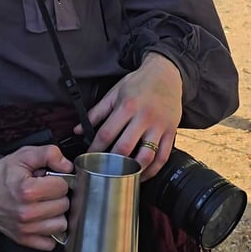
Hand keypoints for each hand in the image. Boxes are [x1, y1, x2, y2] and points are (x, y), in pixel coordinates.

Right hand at [0, 143, 73, 248]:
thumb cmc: (1, 175)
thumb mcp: (24, 155)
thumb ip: (49, 154)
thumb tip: (67, 165)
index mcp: (28, 191)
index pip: (63, 187)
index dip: (58, 180)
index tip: (49, 179)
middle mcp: (26, 213)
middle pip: (63, 206)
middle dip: (57, 196)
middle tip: (45, 191)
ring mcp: (25, 229)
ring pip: (61, 225)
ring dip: (56, 214)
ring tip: (45, 205)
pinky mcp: (22, 239)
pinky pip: (49, 243)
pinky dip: (49, 232)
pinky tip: (43, 220)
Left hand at [76, 52, 181, 178]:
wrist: (166, 74)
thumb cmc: (139, 84)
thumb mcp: (115, 92)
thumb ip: (97, 112)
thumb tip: (79, 130)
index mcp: (127, 106)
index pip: (107, 133)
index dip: (95, 149)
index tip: (88, 158)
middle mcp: (144, 117)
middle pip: (125, 148)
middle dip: (111, 163)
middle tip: (102, 171)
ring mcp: (159, 126)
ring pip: (146, 156)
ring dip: (133, 170)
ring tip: (122, 177)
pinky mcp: (171, 132)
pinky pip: (163, 157)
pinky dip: (153, 170)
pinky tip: (143, 175)